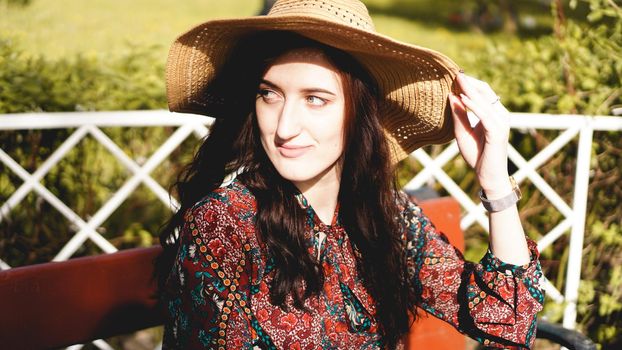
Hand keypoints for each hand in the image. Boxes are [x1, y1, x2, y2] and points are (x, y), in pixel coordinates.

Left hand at [448, 73, 511, 198]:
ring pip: (485, 100)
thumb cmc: (477, 155)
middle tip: (454, 72)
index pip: (483, 92)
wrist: (488, 177)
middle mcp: (500, 115)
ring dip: (470, 90)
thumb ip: (459, 115)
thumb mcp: (462, 133)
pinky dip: (473, 105)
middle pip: (486, 91)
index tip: (453, 75)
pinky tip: (462, 98)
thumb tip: (451, 96)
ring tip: (456, 80)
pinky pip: (484, 115)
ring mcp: (501, 123)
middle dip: (469, 82)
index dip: (469, 83)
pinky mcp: (497, 132)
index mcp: (494, 114)